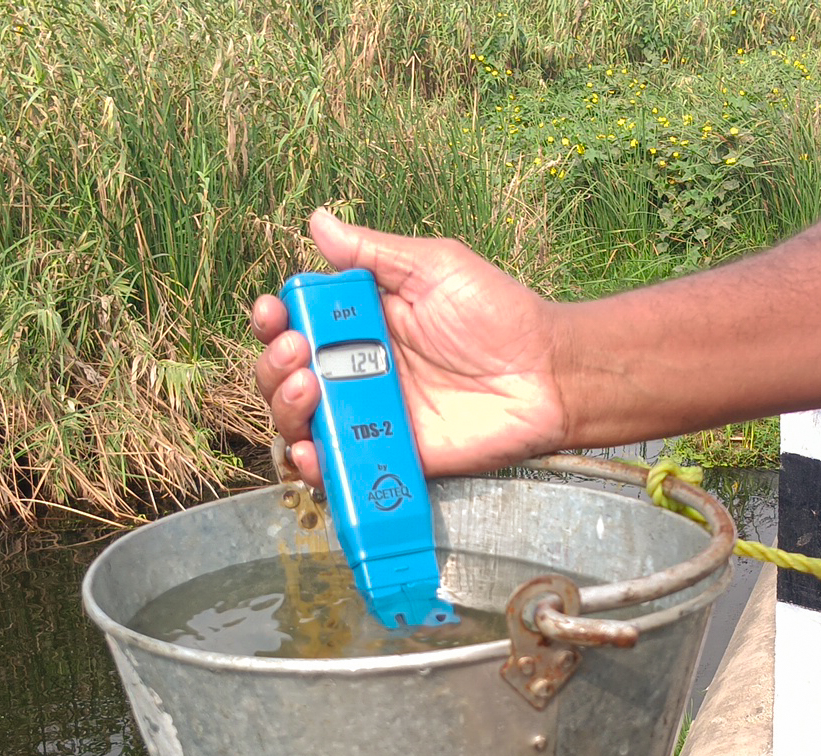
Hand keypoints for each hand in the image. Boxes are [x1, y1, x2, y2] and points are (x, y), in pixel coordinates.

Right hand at [252, 209, 568, 486]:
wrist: (547, 372)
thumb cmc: (500, 314)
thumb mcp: (435, 267)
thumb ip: (375, 252)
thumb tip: (318, 221)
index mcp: (362, 324)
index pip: (297, 325)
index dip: (274, 322)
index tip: (273, 313)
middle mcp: (358, 372)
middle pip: (286, 375)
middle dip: (274, 364)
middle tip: (300, 353)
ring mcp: (373, 416)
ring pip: (301, 421)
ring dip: (285, 407)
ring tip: (307, 388)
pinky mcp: (394, 455)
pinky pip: (341, 468)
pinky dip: (315, 465)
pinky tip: (311, 449)